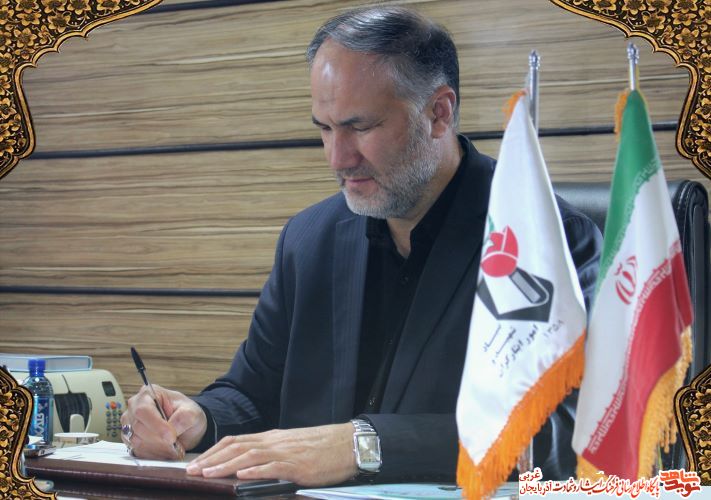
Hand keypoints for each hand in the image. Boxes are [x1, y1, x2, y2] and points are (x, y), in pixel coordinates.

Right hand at [120, 384, 206, 459]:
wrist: (186, 427)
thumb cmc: (186, 414)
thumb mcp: (191, 412)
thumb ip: (183, 418)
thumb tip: (171, 429)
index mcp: (148, 394)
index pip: (143, 410)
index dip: (156, 425)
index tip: (171, 436)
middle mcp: (134, 407)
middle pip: (138, 427)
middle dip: (159, 439)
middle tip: (175, 444)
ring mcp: (129, 424)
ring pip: (136, 441)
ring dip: (157, 448)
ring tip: (173, 448)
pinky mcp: (129, 440)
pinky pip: (137, 451)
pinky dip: (153, 455)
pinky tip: (166, 452)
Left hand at [185, 423, 356, 485]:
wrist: (349, 443)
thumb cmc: (323, 448)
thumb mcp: (292, 447)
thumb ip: (272, 455)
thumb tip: (249, 466)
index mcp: (272, 438)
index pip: (236, 441)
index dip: (214, 451)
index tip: (197, 462)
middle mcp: (275, 442)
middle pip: (237, 446)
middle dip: (212, 459)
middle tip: (192, 471)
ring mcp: (286, 452)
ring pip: (249, 455)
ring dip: (225, 464)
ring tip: (208, 473)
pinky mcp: (299, 465)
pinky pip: (274, 466)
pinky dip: (256, 470)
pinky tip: (242, 475)